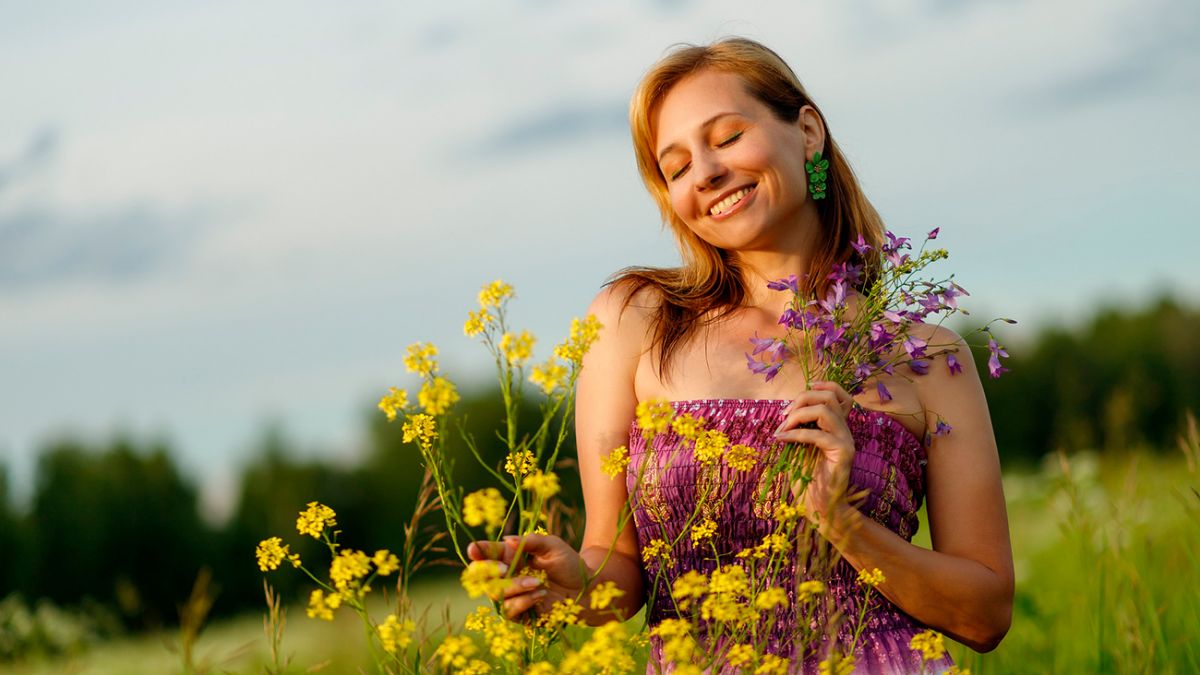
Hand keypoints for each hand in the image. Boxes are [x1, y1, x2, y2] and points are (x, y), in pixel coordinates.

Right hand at [467, 533, 587, 620]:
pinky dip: (523, 602)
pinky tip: (540, 595)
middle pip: (479, 575)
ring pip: (495, 593)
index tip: (474, 549)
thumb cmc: (568, 563)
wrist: (585, 588)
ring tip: (538, 582)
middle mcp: (505, 575)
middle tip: (504, 568)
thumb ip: (531, 541)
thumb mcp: (552, 545)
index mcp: (509, 555)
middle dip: (487, 571)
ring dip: (514, 587)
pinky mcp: (518, 613)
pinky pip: (509, 610)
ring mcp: (510, 595)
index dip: (477, 551)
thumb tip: (508, 540)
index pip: (486, 553)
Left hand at [773, 381, 857, 524]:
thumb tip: (786, 410)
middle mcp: (845, 431)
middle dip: (802, 400)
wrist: (817, 505)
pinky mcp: (843, 453)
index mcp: (837, 427)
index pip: (841, 395)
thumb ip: (800, 426)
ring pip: (825, 410)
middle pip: (829, 397)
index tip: (804, 390)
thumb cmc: (805, 478)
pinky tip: (782, 439)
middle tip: (783, 417)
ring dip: (797, 416)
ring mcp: (847, 441)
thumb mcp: (799, 445)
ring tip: (782, 429)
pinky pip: (818, 435)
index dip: (824, 385)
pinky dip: (796, 434)